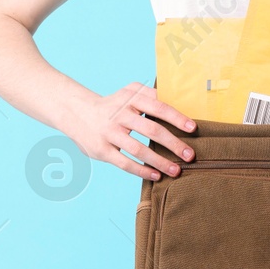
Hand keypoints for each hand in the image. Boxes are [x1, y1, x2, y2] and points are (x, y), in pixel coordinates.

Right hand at [71, 82, 196, 180]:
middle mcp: (120, 114)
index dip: (177, 118)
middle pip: (152, 130)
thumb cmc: (114, 105)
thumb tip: (182, 105)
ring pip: (139, 149)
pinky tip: (156, 176)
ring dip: (160, 162)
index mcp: (130, 98)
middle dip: (174, 144)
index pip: (158, 107)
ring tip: (176, 171)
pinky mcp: (102, 150)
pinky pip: (125, 163)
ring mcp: (110, 133)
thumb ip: (151, 96)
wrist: (77, 112)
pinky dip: (142, 170)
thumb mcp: (129, 92)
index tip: (193, 128)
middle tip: (190, 156)